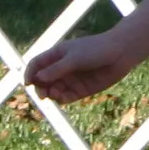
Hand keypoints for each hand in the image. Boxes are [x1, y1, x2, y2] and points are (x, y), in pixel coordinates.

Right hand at [24, 0, 148, 104]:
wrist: (120, 54)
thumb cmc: (96, 50)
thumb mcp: (74, 58)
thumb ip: (56, 69)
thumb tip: (38, 79)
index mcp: (56, 55)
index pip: (36, 64)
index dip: (29, 73)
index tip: (28, 83)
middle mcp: (61, 68)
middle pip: (42, 80)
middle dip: (40, 87)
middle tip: (43, 94)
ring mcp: (71, 79)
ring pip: (53, 90)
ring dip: (51, 94)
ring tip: (55, 95)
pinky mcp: (80, 90)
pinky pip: (66, 97)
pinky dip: (62, 99)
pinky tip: (63, 99)